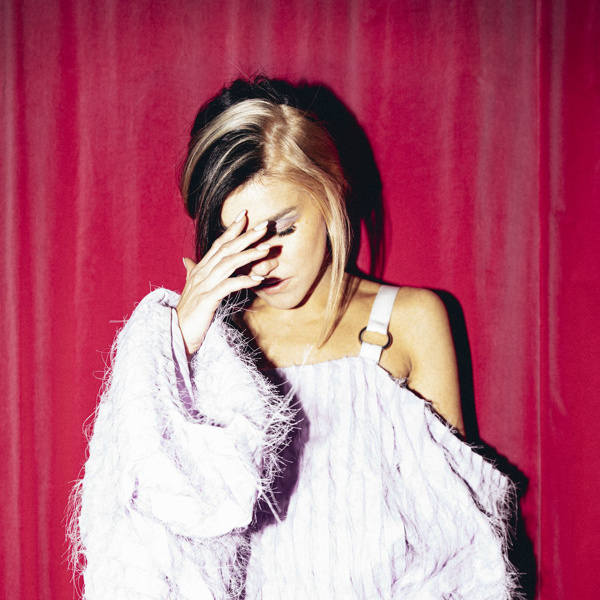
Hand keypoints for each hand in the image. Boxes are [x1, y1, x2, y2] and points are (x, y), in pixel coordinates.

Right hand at [176, 210, 276, 354]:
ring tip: (266, 249)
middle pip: (225, 249)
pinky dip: (243, 281)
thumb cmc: (187, 313)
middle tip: (263, 226)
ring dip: (249, 255)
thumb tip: (186, 259)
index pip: (217, 244)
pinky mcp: (207, 300)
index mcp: (199, 269)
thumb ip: (191, 272)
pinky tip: (258, 280)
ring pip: (228, 264)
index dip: (231, 230)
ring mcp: (203, 285)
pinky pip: (227, 286)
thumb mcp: (191, 289)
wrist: (175, 333)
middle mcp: (201, 273)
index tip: (244, 216)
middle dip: (245, 236)